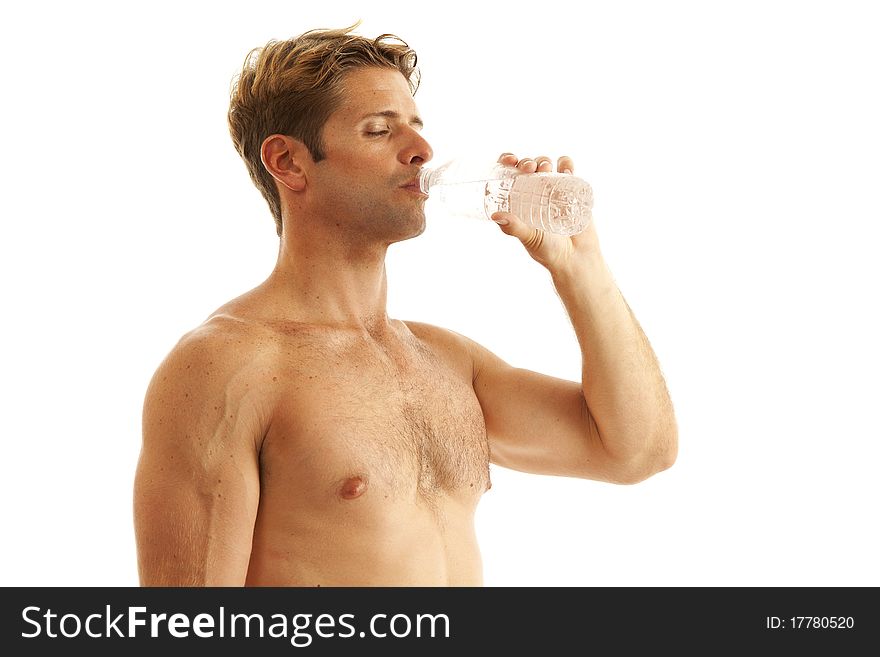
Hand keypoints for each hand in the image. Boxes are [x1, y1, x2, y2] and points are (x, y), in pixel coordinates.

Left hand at [491, 153, 600, 273]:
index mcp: (519, 200)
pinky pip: (568, 170)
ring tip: (546, 169)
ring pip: (546, 165)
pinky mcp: (572, 190)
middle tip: (529, 168)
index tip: (510, 160)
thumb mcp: (529, 238)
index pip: (509, 175)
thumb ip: (514, 228)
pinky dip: (566, 163)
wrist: (577, 258)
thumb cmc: (548, 251)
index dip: (506, 162)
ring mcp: (553, 190)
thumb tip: (496, 216)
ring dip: (544, 161)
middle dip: (527, 162)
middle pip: (528, 167)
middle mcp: (534, 192)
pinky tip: (566, 168)